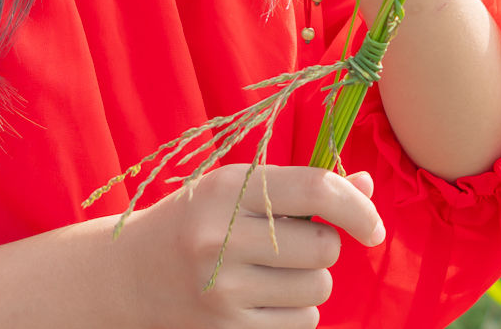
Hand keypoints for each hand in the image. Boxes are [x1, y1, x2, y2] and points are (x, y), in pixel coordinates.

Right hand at [106, 164, 383, 326]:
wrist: (125, 278)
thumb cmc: (196, 222)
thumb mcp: (239, 191)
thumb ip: (302, 187)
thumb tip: (367, 185)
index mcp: (228, 190)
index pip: (317, 191)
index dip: (359, 208)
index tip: (375, 227)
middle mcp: (222, 238)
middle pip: (324, 248)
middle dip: (323, 248)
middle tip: (289, 245)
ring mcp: (222, 290)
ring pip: (318, 289)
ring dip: (309, 283)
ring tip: (268, 273)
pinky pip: (302, 324)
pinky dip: (295, 314)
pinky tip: (259, 301)